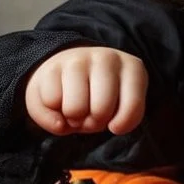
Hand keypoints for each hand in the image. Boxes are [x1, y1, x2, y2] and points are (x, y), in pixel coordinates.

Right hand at [23, 46, 147, 136]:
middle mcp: (107, 58)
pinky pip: (51, 103)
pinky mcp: (52, 66)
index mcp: (132, 68)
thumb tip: (71, 124)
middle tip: (90, 115)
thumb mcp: (120, 106)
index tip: (114, 124)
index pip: (132, 106)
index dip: (121, 125)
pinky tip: (59, 100)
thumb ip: (112, 120)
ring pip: (74, 109)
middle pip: (101, 110)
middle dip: (93, 123)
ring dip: (72, 119)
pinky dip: (52, 112)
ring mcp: (78, 60)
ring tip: (75, 109)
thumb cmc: (100, 95)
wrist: (69, 71)